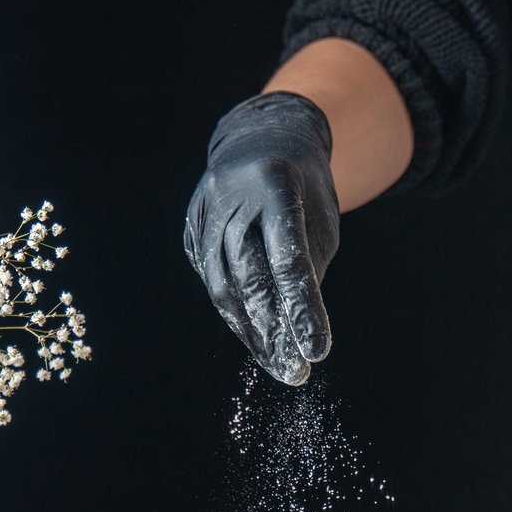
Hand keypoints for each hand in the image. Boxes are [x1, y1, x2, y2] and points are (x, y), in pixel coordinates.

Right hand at [184, 91, 338, 385]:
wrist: (261, 138)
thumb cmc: (305, 187)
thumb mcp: (320, 219)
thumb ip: (308, 268)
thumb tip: (297, 333)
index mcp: (274, 185)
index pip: (288, 260)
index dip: (303, 310)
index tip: (318, 353)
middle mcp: (232, 197)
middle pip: (250, 279)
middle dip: (274, 332)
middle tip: (295, 372)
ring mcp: (204, 212)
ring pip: (224, 287)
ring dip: (252, 333)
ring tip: (279, 365)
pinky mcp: (191, 228)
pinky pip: (212, 280)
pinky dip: (234, 313)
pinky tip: (256, 337)